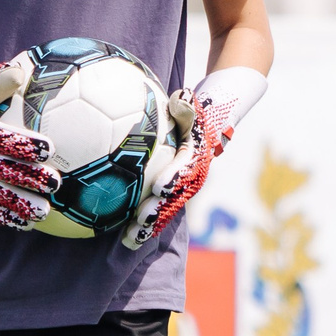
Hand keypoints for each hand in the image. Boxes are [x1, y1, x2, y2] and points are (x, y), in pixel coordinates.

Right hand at [0, 61, 59, 229]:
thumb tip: (20, 70)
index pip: (5, 141)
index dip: (27, 145)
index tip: (50, 149)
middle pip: (5, 172)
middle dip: (31, 179)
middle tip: (55, 183)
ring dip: (22, 204)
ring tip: (45, 211)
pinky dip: (7, 217)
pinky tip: (28, 224)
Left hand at [122, 89, 228, 250]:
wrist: (210, 128)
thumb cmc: (193, 113)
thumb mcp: (191, 106)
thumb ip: (187, 105)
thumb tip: (181, 98)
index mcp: (196, 157)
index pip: (185, 168)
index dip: (173, 178)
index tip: (159, 186)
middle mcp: (191, 178)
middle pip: (174, 196)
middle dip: (158, 209)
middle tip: (140, 219)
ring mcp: (182, 190)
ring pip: (165, 209)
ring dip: (149, 225)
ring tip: (129, 238)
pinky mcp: (172, 196)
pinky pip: (159, 211)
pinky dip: (145, 225)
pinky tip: (125, 236)